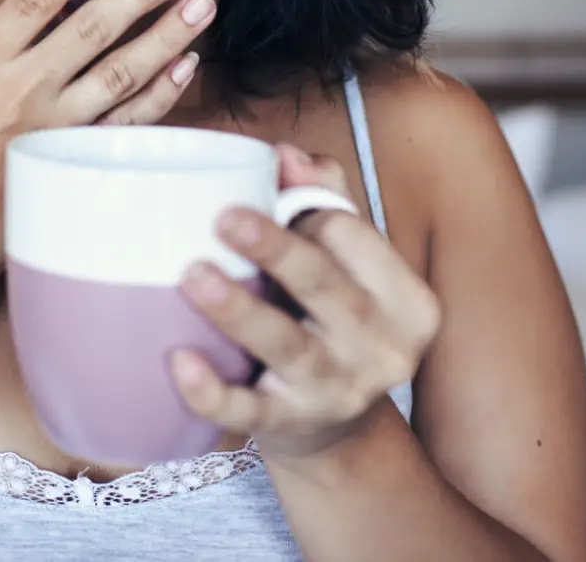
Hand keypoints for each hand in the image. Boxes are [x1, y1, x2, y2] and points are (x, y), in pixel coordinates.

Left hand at [171, 145, 442, 459]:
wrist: (339, 432)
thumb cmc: (334, 324)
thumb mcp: (350, 268)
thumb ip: (325, 203)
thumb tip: (286, 154)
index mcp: (406, 300)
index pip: (354, 241)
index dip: (306, 215)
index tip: (258, 199)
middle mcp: (383, 347)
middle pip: (327, 288)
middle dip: (278, 251)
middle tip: (225, 218)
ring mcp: (339, 392)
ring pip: (287, 346)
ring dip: (240, 311)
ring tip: (194, 276)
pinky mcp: (292, 426)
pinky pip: (250, 410)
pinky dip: (213, 391)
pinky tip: (179, 363)